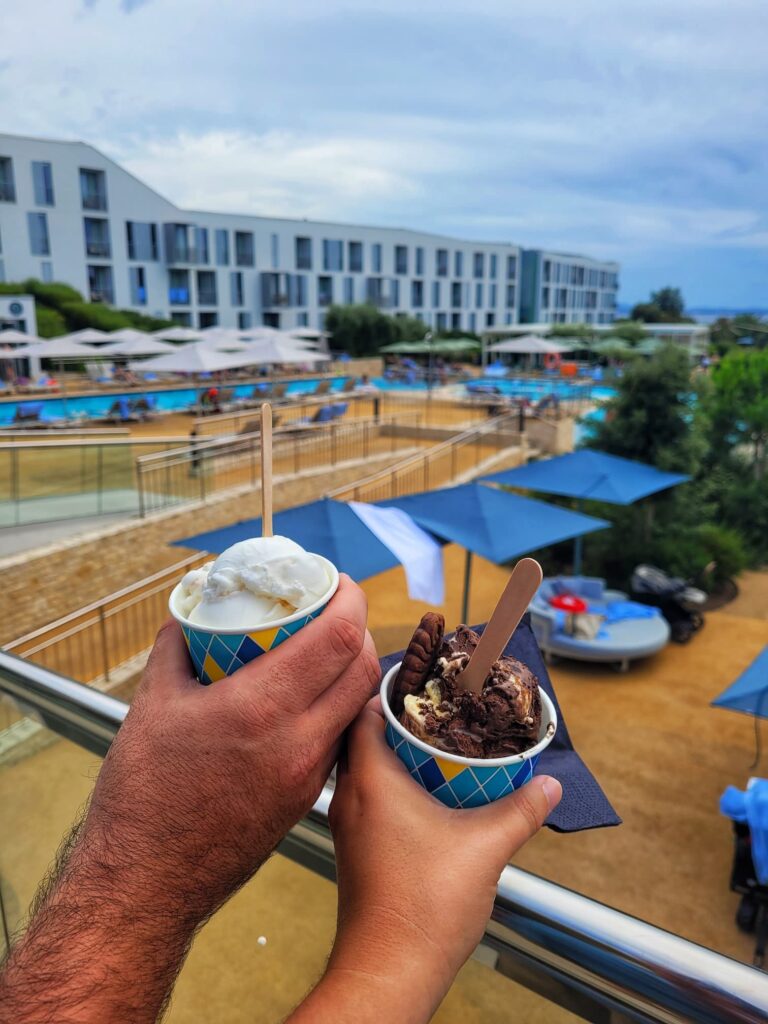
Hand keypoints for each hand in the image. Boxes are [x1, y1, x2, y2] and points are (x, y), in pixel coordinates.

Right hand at [83, 573, 380, 925]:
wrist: (148, 882)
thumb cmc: (143, 795)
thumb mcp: (152, 705)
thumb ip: (176, 648)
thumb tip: (191, 614)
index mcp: (262, 708)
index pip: (338, 639)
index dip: (350, 599)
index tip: (338, 581)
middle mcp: (298, 741)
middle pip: (363, 668)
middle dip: (359, 628)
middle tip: (336, 610)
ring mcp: (308, 775)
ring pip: (358, 705)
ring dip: (354, 669)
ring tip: (327, 650)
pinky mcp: (307, 799)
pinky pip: (341, 739)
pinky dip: (338, 707)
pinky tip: (310, 700)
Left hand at [290, 698, 560, 1022]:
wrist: (387, 971)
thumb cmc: (423, 906)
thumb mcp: (486, 847)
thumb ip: (520, 810)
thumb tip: (550, 784)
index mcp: (369, 780)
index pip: (364, 711)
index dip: (391, 689)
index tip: (424, 678)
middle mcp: (348, 796)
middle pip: (363, 736)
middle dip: (398, 719)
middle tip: (438, 709)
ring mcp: (348, 826)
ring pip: (365, 770)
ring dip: (395, 754)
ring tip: (437, 746)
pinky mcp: (356, 850)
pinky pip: (368, 798)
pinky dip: (392, 785)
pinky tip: (427, 795)